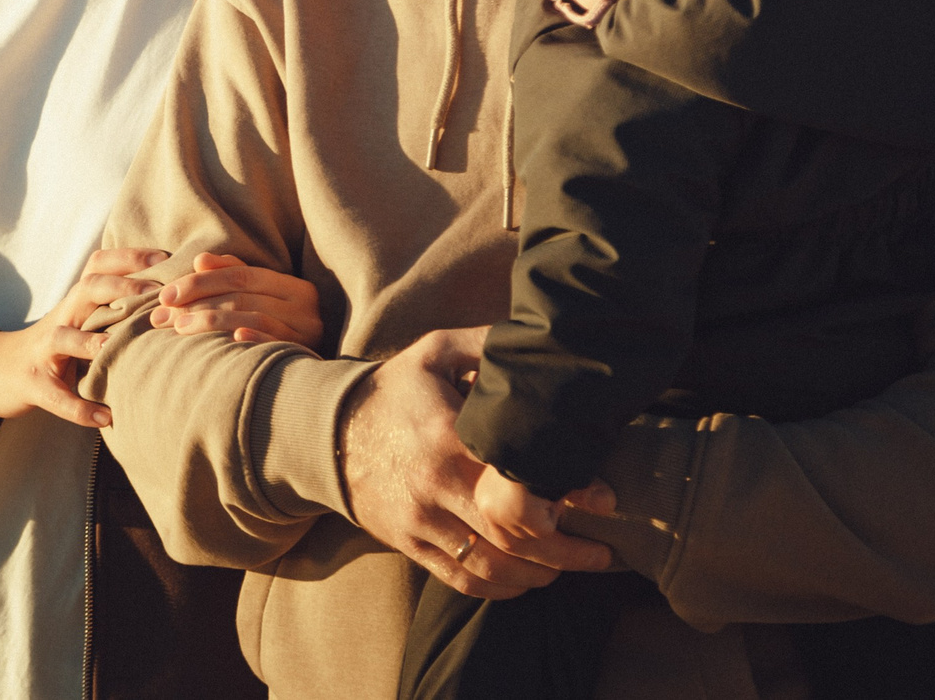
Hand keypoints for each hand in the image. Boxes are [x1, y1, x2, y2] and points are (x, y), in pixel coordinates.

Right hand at [0, 248, 168, 427]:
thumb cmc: (55, 345)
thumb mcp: (79, 319)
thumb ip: (111, 308)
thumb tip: (167, 301)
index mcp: (76, 300)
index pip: (100, 265)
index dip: (131, 257)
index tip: (166, 259)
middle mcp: (62, 317)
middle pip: (87, 289)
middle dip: (121, 287)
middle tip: (155, 293)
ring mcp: (44, 350)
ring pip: (65, 337)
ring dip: (91, 342)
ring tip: (116, 349)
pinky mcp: (33, 384)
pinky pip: (56, 396)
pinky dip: (78, 408)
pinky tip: (104, 418)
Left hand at [148, 252, 324, 346]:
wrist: (315, 383)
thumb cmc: (283, 330)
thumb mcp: (264, 301)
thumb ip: (234, 276)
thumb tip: (200, 259)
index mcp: (294, 287)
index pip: (240, 275)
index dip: (200, 282)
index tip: (166, 295)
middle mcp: (305, 306)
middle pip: (242, 296)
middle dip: (197, 303)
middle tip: (162, 316)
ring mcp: (308, 333)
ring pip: (254, 318)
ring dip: (212, 321)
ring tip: (178, 329)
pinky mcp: (307, 358)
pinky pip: (276, 344)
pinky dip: (254, 339)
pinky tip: (230, 341)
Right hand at [338, 330, 616, 597]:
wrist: (328, 432)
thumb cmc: (395, 389)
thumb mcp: (435, 352)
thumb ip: (486, 345)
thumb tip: (541, 344)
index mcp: (446, 436)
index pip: (517, 480)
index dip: (568, 495)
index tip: (605, 501)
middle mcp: (433, 486)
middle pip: (512, 536)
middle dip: (567, 550)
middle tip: (603, 549)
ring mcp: (419, 521)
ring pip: (493, 567)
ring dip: (541, 574)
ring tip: (575, 564)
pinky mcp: (409, 544)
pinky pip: (463, 580)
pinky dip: (504, 588)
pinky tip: (530, 579)